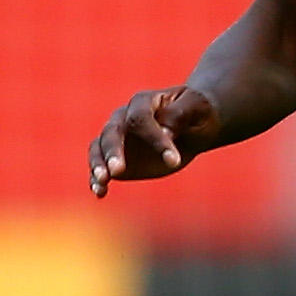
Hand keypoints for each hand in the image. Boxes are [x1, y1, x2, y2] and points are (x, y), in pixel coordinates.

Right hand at [87, 86, 221, 195]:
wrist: (194, 126)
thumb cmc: (198, 114)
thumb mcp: (197, 109)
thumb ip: (179, 116)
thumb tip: (165, 133)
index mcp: (144, 102)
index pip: (141, 118)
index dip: (155, 138)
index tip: (174, 161)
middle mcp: (124, 118)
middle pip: (112, 132)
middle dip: (114, 151)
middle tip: (117, 171)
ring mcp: (118, 138)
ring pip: (99, 148)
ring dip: (98, 165)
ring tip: (102, 181)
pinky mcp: (117, 158)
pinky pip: (101, 167)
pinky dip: (97, 179)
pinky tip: (100, 193)